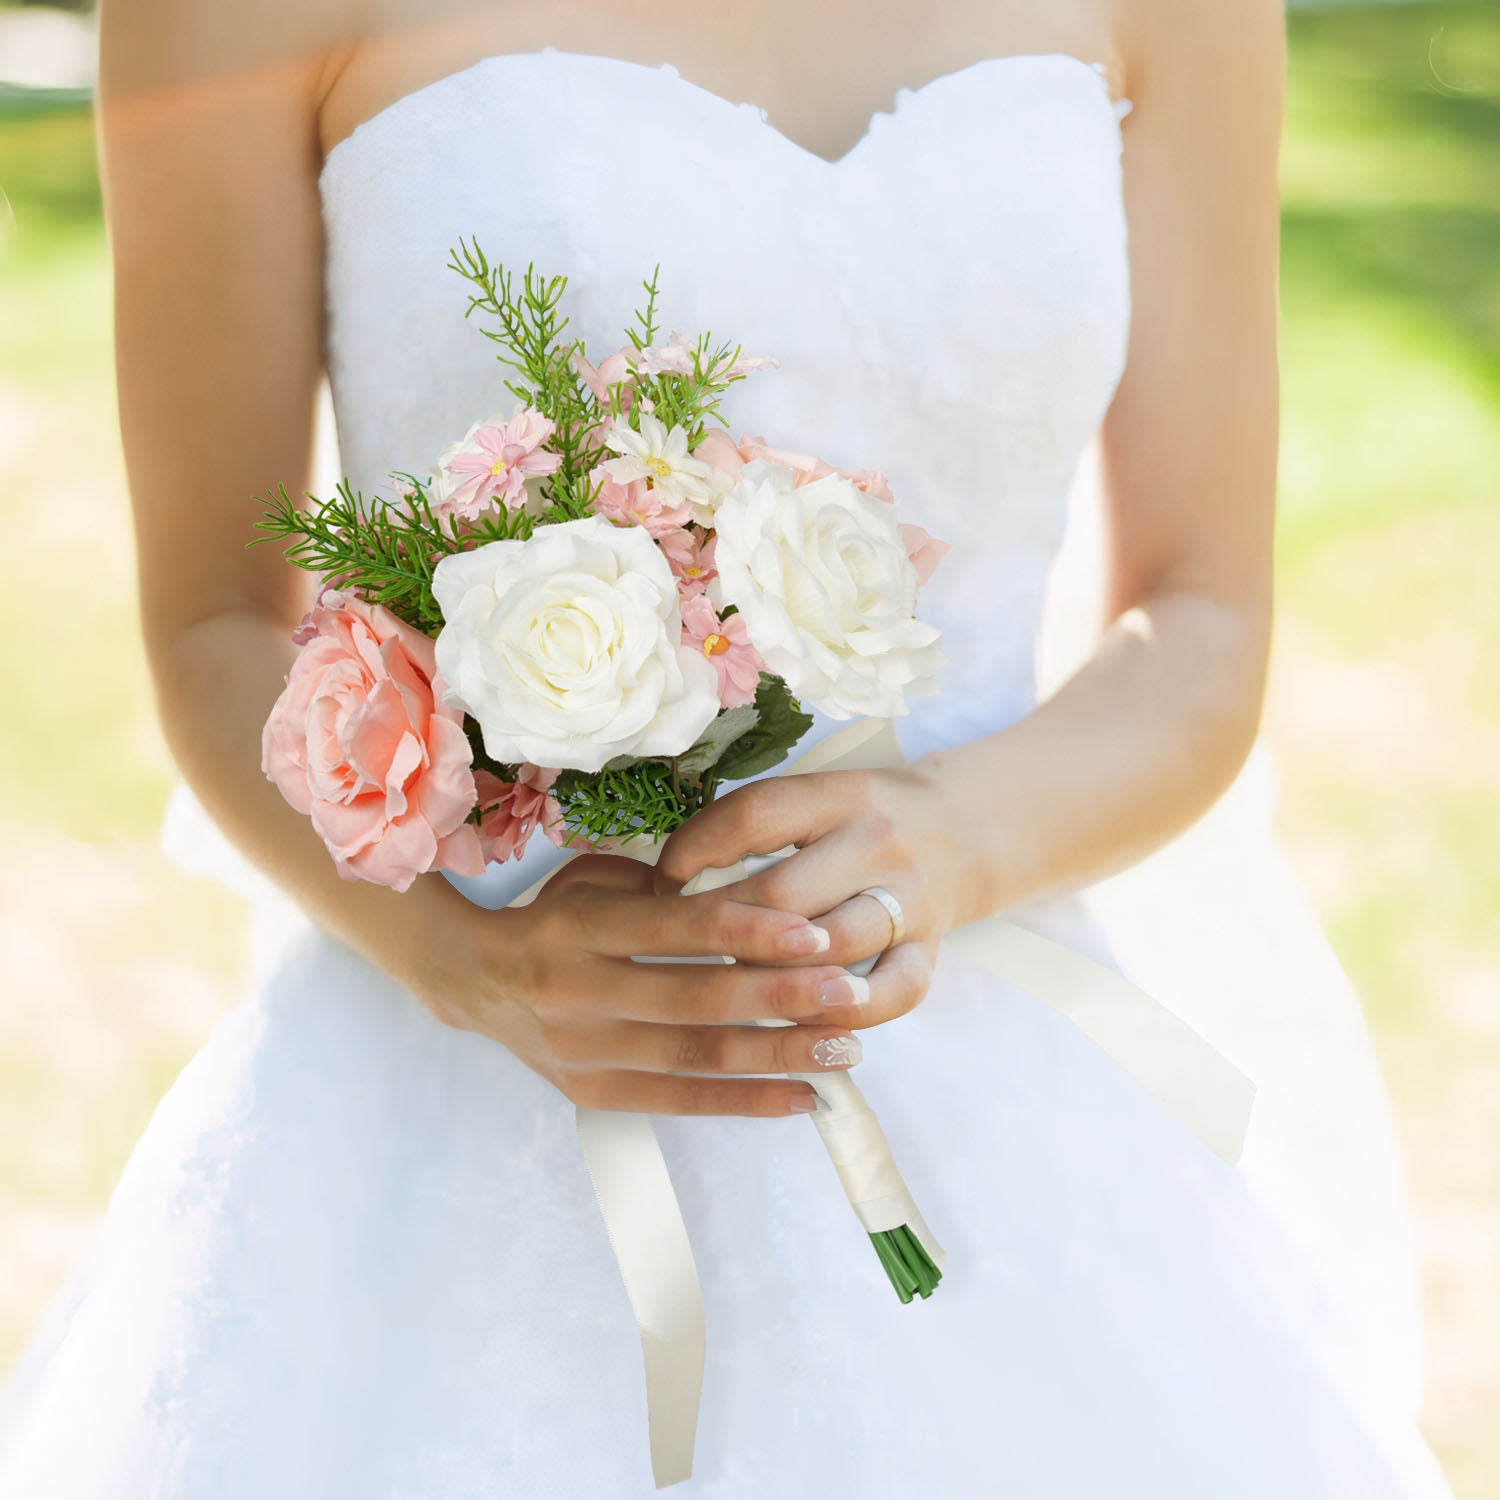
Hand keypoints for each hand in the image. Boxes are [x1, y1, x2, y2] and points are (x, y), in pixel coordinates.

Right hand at [408, 852, 871, 1116]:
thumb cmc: (557, 922)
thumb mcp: (594, 884)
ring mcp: (586, 1050)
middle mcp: (580, 991)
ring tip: (844, 1051)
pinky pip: (682, 1101)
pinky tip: (803, 1097)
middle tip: (850, 992)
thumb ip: (663, 890)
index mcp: (583, 927)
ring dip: (778, 1056)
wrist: (477, 984)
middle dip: (781, 998)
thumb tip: (754, 899)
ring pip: (697, 1057)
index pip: (675, 930)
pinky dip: (746, 1101)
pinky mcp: (594, 1093)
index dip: (746, 931)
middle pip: (696, 999)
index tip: (813, 932)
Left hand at [652, 762, 984, 1029]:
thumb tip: (661, 886)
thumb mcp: (816, 799)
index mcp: (837, 795)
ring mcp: (909, 899)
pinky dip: (841, 1013)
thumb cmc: (863, 819)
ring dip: (769, 976)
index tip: (661, 882)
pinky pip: (889, 995)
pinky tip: (799, 1021)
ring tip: (726, 987)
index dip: (694, 852)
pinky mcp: (930, 951)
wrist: (967, 829)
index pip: (753, 817)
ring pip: (827, 949)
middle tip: (682, 949)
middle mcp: (876, 842)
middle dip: (720, 929)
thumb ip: (752, 830)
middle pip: (782, 894)